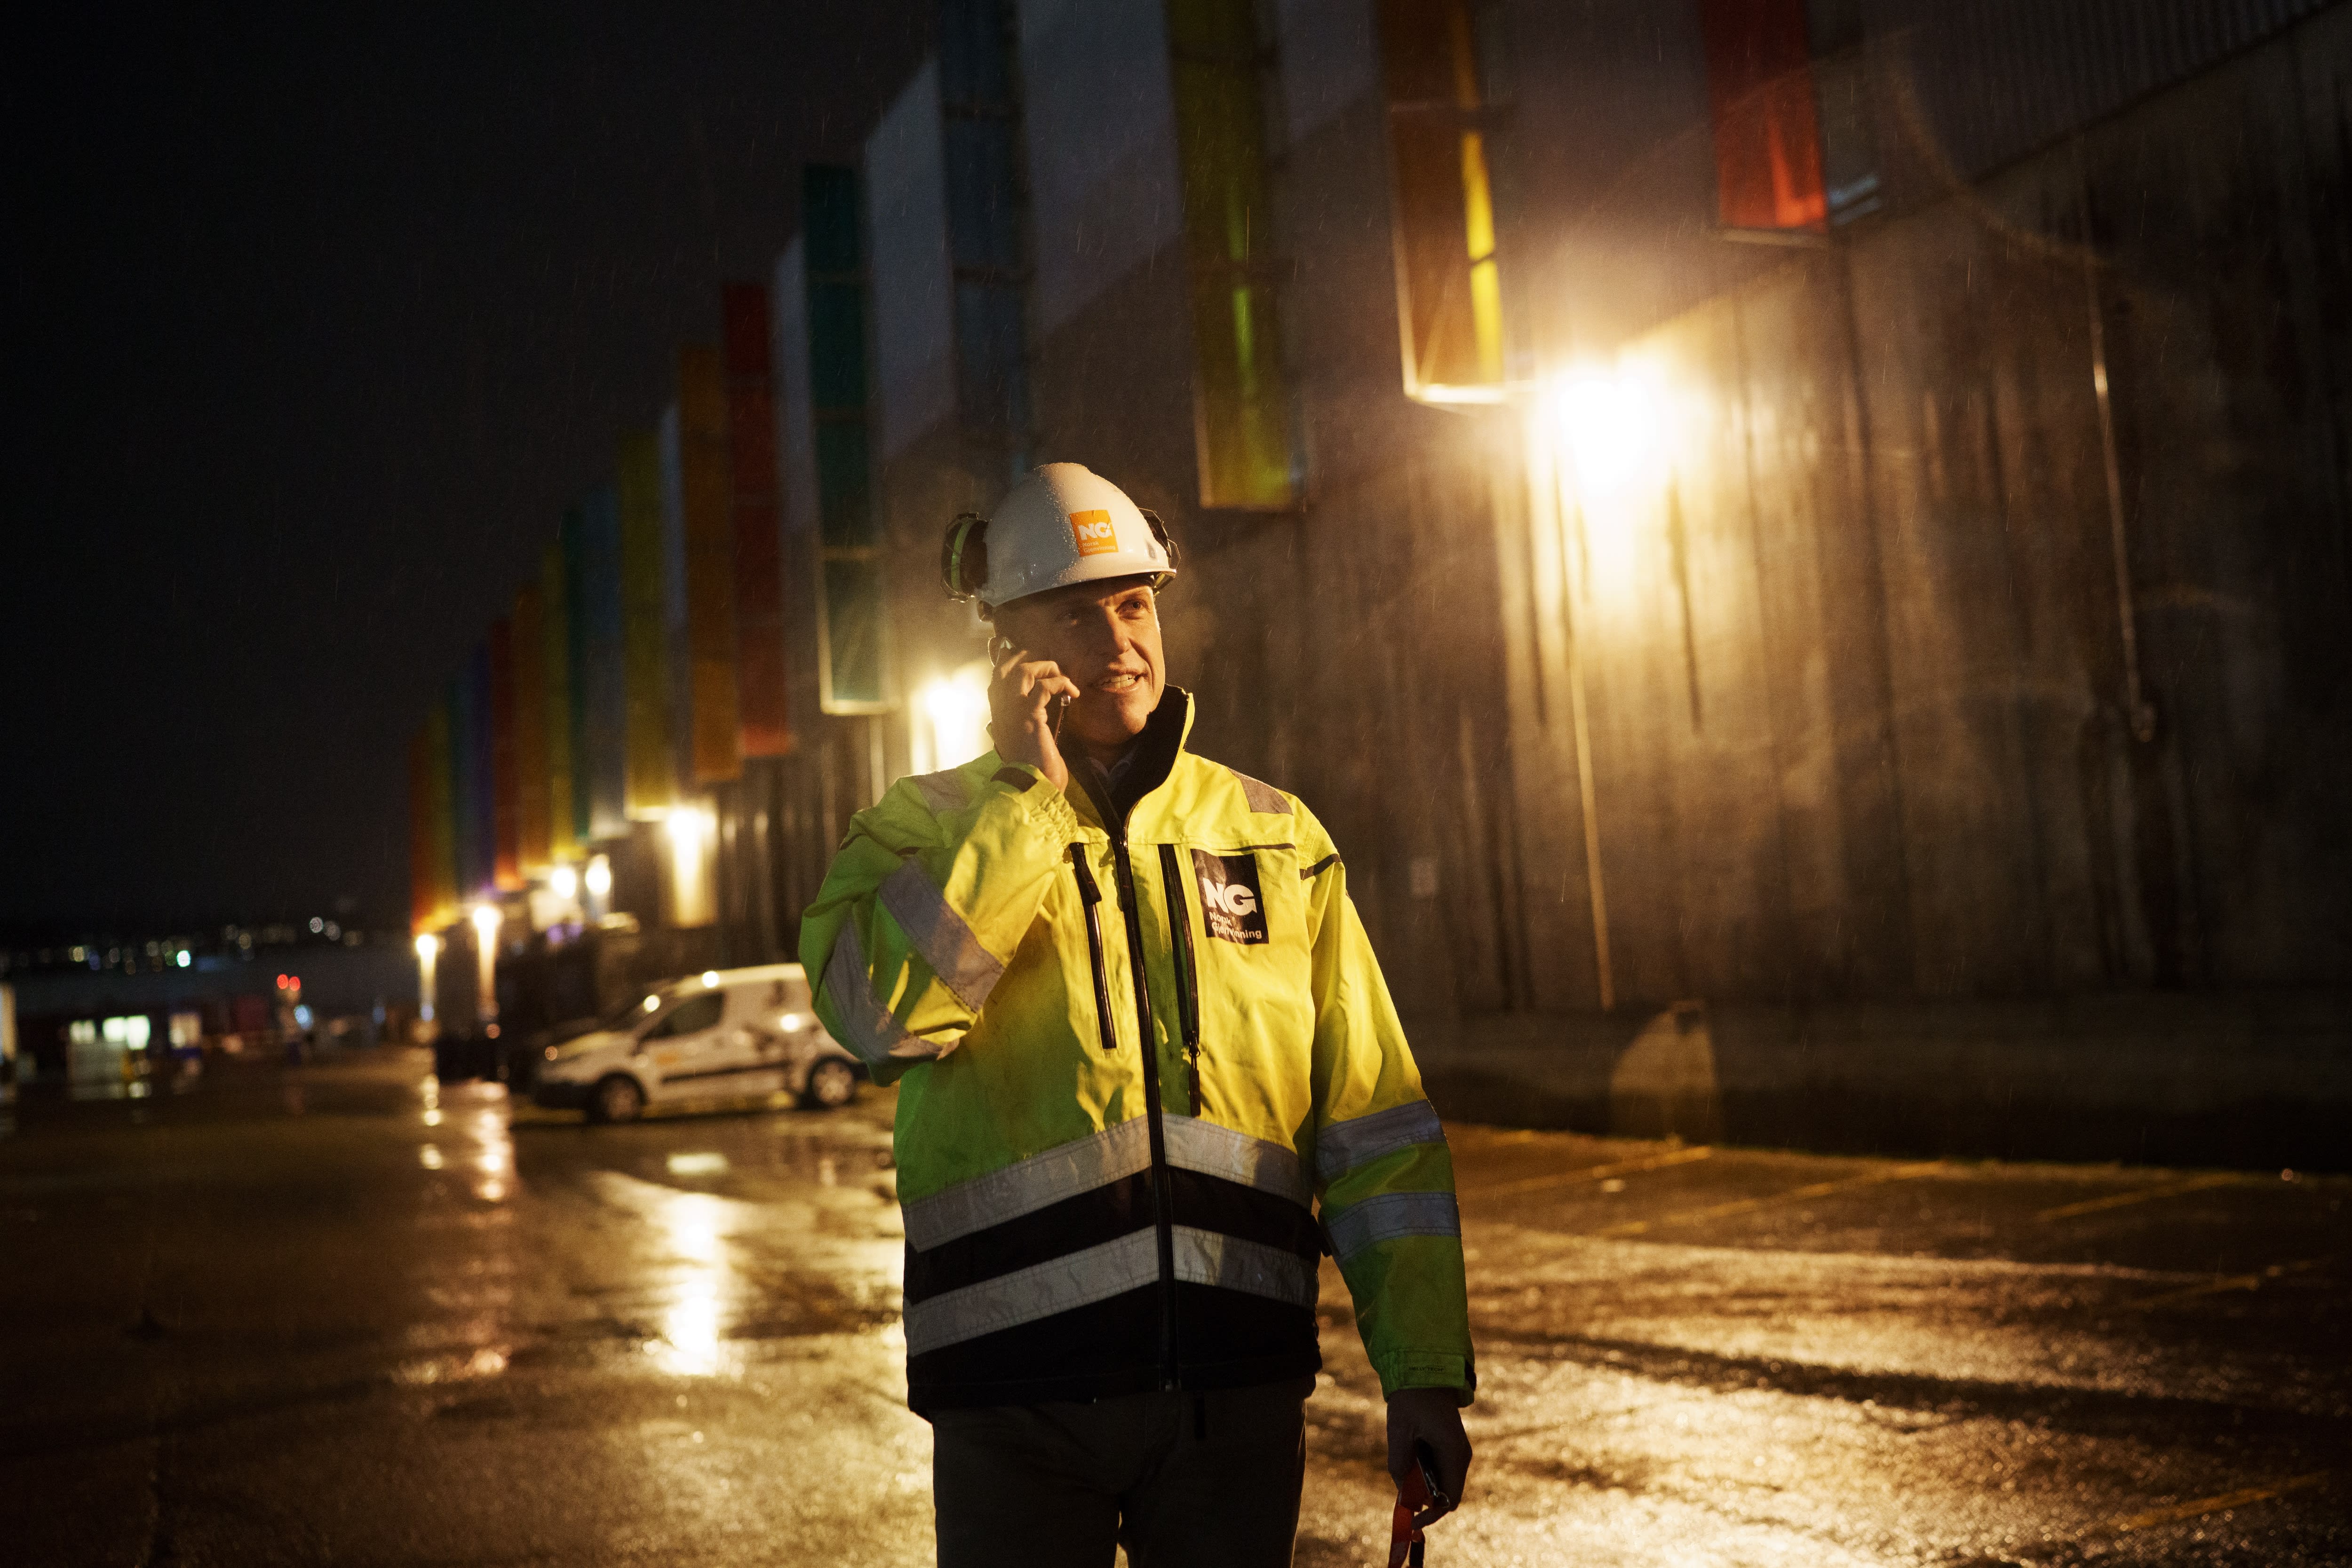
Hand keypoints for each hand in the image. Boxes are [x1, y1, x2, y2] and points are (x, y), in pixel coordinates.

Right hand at [987, 635, 1078, 791]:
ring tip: (1062, 679)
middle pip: (1005, 667)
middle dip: (1027, 657)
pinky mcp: (1029, 716)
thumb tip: (1033, 707)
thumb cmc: (1031, 766)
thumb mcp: (1022, 739)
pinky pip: (1044, 687)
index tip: (1021, 651)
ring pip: (1024, 671)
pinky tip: (1073, 692)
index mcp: (997, 713)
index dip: (1005, 658)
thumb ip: (1021, 721)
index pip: (995, 676)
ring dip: (1047, 668)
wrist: (1031, 785)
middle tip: (1047, 664)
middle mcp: (1000, 708)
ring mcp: (1012, 711)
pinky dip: (1061, 683)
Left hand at [1387, 1387, 1470, 1528]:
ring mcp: (1459, 1452)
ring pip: (1445, 1484)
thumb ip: (1399, 1463)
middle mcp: (1461, 1456)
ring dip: (1424, 1485)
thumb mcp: (1399, 1431)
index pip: (1449, 1500)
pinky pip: (1443, 1472)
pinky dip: (1427, 1475)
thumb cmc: (1411, 1400)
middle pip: (1448, 1495)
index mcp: (1452, 1453)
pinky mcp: (1453, 1448)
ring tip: (1406, 1460)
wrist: (1425, 1373)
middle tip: (1402, 1488)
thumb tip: (1403, 1493)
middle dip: (1425, 1500)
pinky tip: (1412, 1456)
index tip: (1412, 1519)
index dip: (1431, 1514)